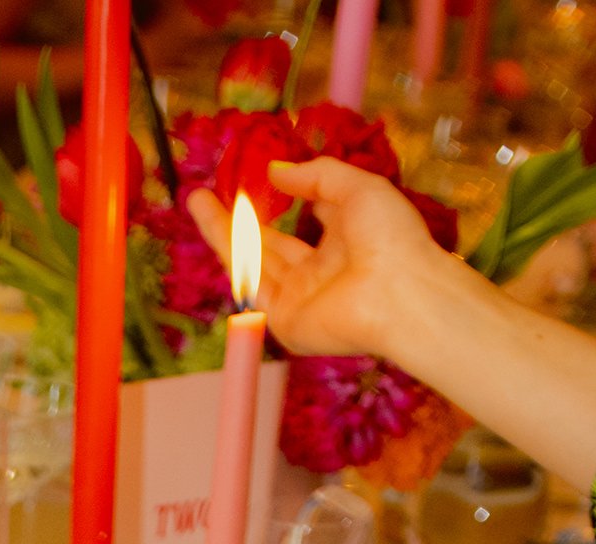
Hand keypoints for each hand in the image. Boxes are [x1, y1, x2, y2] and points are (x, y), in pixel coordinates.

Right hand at [192, 158, 456, 361]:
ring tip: (196, 201)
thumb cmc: (391, 237)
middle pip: (267, 245)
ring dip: (223, 233)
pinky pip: (253, 285)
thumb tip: (274, 170)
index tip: (254, 179)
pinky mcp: (284, 321)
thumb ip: (316, 175)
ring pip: (253, 262)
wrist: (398, 291)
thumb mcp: (357, 187)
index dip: (278, 201)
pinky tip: (218, 222)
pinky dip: (234, 254)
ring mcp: (298, 300)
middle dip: (236, 220)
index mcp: (341, 244)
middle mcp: (316, 274)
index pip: (302, 224)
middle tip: (204, 194)